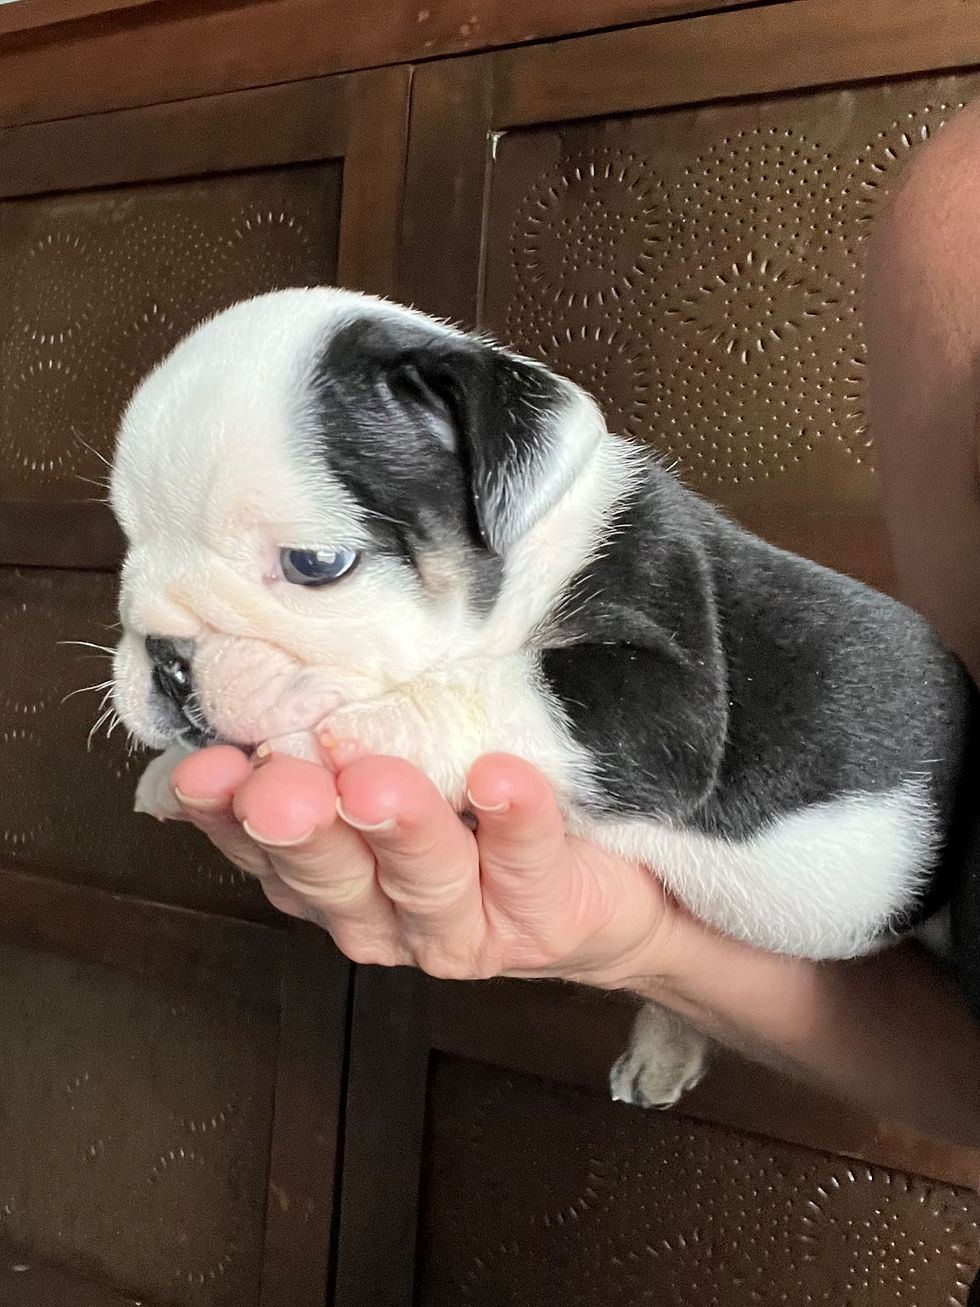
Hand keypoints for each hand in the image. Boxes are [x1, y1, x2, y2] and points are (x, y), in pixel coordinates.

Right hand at [169, 746, 679, 988]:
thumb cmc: (476, 809)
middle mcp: (379, 913)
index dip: (225, 813)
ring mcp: (456, 929)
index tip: (204, 768)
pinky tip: (502, 779)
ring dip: (400, 830)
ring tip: (378, 784)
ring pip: (423, 880)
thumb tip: (266, 672)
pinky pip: (524, 867)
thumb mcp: (396, 764)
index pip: (259, 847)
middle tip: (282, 791)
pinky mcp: (536, 923)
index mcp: (331, 874)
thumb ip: (334, 742)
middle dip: (302, 830)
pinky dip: (514, 823)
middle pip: (330, 875)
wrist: (605, 887)